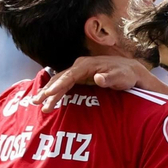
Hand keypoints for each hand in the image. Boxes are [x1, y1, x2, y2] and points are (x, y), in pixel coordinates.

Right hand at [37, 57, 157, 109]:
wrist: (130, 70)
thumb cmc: (125, 75)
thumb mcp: (120, 77)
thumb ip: (109, 78)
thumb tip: (98, 78)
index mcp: (87, 65)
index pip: (70, 76)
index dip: (59, 85)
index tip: (50, 94)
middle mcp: (80, 66)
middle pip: (60, 78)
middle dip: (48, 90)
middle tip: (37, 102)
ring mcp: (79, 71)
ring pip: (59, 81)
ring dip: (48, 92)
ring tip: (37, 103)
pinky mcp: (79, 77)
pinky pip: (64, 84)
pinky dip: (54, 91)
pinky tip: (47, 99)